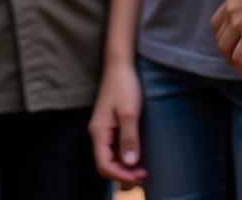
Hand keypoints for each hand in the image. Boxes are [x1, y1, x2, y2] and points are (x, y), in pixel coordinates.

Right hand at [88, 61, 146, 186]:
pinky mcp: (109, 126)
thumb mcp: (129, 113)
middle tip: (144, 173)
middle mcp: (97, 133)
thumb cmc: (124, 86)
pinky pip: (113, 149)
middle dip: (122, 174)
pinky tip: (137, 156)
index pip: (104, 164)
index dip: (121, 175)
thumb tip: (129, 164)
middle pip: (105, 164)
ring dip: (124, 167)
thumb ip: (129, 138)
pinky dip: (124, 158)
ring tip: (143, 168)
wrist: (120, 65)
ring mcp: (103, 130)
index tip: (140, 175)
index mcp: (98, 131)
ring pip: (110, 158)